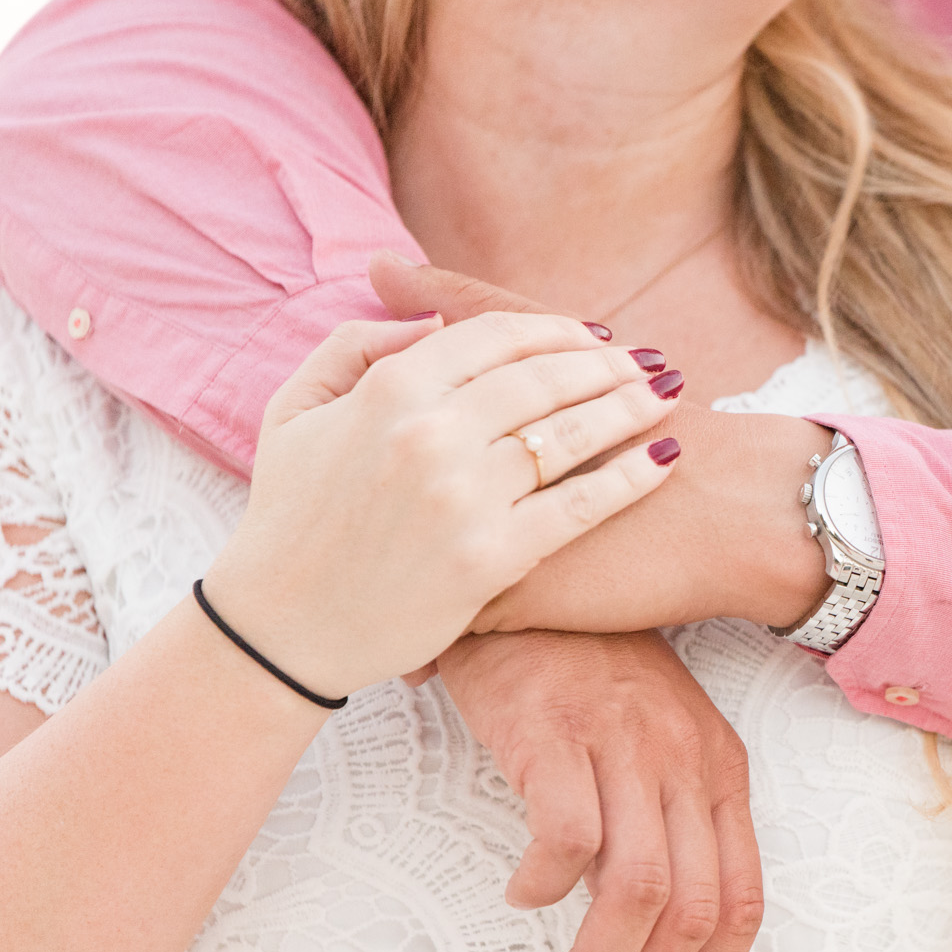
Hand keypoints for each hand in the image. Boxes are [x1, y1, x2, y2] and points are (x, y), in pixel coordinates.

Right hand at [205, 312, 680, 697]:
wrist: (283, 630)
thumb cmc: (288, 519)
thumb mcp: (294, 411)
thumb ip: (355, 348)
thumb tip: (429, 320)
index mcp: (387, 391)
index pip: (494, 336)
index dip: (553, 329)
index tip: (590, 333)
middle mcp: (431, 434)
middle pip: (545, 378)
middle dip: (605, 364)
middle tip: (644, 361)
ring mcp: (466, 496)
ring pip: (572, 433)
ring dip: (630, 406)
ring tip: (666, 395)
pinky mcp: (496, 556)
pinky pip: (583, 505)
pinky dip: (634, 476)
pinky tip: (668, 456)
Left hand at [367, 253, 832, 634]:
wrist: (730, 514)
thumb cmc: (655, 420)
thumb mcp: (557, 355)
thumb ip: (476, 306)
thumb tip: (382, 268)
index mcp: (452, 402)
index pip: (376, 422)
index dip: (364, 442)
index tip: (353, 467)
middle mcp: (453, 468)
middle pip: (377, 494)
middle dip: (354, 518)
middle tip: (344, 538)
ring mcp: (478, 535)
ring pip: (399, 565)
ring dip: (385, 582)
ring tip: (374, 594)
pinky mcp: (513, 597)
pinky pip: (444, 623)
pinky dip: (429, 633)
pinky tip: (420, 636)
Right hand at [438, 631, 761, 951]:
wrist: (537, 586)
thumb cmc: (593, 674)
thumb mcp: (659, 746)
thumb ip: (668, 825)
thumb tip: (657, 933)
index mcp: (722, 775)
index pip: (742, 903)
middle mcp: (687, 764)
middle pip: (693, 913)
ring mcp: (626, 747)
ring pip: (635, 892)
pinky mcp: (559, 735)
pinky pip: (565, 840)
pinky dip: (543, 888)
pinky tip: (522, 894)